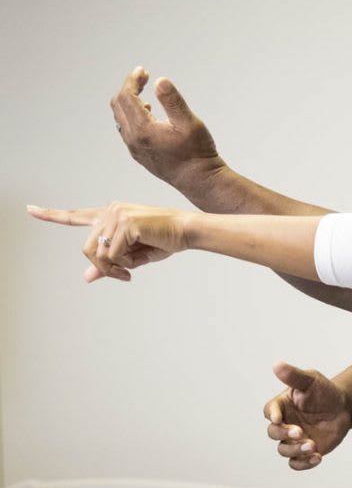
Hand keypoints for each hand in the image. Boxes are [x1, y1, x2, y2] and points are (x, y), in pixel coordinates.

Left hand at [27, 203, 189, 281]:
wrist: (186, 231)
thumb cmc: (164, 241)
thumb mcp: (133, 256)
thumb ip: (108, 263)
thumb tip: (87, 277)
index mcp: (110, 214)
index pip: (75, 215)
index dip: (50, 215)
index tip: (30, 210)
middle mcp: (110, 211)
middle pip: (87, 248)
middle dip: (103, 267)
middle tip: (123, 276)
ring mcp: (116, 216)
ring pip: (98, 253)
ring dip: (115, 268)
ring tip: (132, 269)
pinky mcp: (125, 224)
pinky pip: (113, 255)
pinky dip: (124, 265)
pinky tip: (138, 263)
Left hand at [111, 67, 223, 187]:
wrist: (199, 180)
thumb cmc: (198, 153)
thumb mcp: (190, 123)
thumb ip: (173, 101)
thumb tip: (160, 81)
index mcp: (143, 130)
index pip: (126, 97)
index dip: (132, 80)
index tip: (143, 70)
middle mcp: (133, 140)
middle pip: (118, 105)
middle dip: (128, 88)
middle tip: (144, 77)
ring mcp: (134, 148)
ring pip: (120, 117)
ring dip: (128, 101)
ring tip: (145, 93)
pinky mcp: (139, 154)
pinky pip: (126, 129)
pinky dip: (131, 115)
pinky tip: (148, 113)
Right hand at [264, 361, 351, 470]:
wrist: (343, 407)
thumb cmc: (325, 391)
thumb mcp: (311, 380)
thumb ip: (294, 376)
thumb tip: (277, 364)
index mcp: (282, 405)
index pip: (269, 411)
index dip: (272, 415)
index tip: (278, 418)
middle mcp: (284, 423)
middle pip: (273, 433)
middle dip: (284, 434)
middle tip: (300, 432)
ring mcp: (293, 439)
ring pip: (284, 450)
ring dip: (296, 450)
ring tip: (313, 445)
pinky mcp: (304, 451)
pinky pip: (296, 463)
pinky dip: (304, 463)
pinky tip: (317, 457)